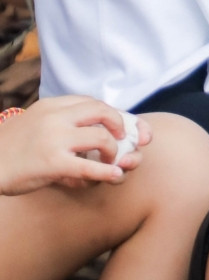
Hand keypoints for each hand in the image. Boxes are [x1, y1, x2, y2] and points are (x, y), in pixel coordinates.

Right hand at [0, 97, 151, 195]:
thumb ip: (60, 123)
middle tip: (125, 141)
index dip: (113, 114)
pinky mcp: (52, 163)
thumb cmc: (10, 149)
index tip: (125, 127)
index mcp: (51, 105)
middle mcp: (55, 117)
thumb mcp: (34, 124)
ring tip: (112, 162)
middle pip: (102, 112)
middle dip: (121, 125)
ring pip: (101, 137)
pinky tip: (114, 176)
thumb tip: (90, 133)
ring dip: (114, 151)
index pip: (92, 102)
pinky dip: (107, 172)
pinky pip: (89, 166)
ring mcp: (54, 139)